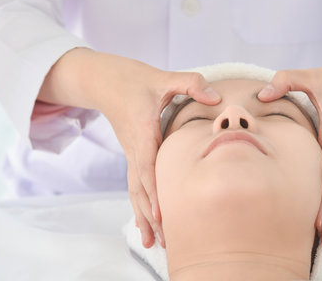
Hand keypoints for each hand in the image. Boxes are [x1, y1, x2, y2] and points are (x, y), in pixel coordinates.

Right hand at [38, 48, 220, 248]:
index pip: (147, 164)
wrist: (105, 81)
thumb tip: (216, 99)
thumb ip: (191, 84)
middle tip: (164, 241)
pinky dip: (140, 205)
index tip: (161, 213)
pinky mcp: (134, 154)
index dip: (154, 190)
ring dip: (144, 217)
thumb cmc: (134, 79)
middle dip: (151, 215)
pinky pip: (136, 184)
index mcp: (142, 129)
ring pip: (136, 190)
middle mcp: (135, 146)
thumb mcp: (164, 77)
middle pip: (140, 187)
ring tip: (153, 244)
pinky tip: (144, 225)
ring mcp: (132, 153)